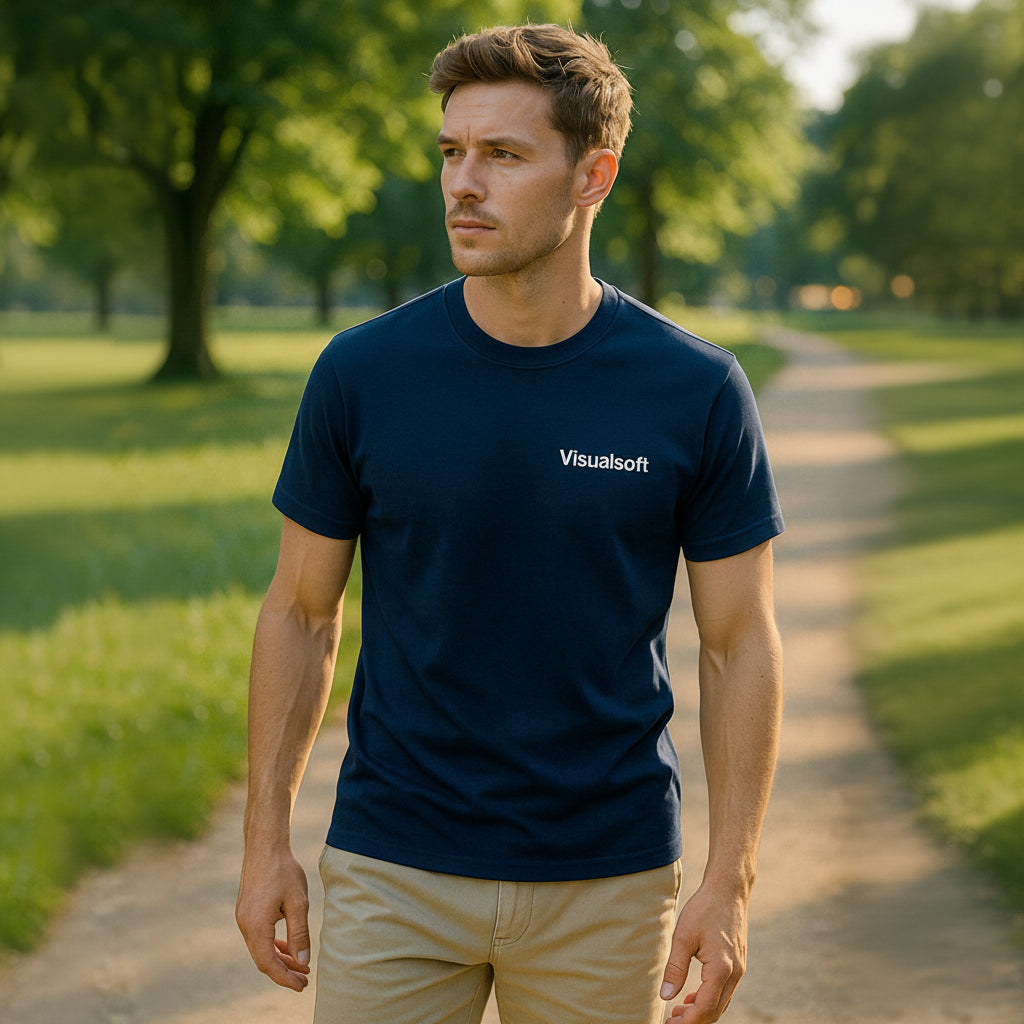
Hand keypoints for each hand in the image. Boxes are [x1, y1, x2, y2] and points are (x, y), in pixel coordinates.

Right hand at [236, 845, 311, 991]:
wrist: (265, 845)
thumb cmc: (283, 870)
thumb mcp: (298, 903)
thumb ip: (299, 934)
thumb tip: (303, 961)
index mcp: (256, 926)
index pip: (268, 963)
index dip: (285, 978)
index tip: (302, 986)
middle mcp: (245, 925)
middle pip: (263, 959)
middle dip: (284, 971)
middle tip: (305, 978)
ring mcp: (244, 918)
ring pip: (261, 948)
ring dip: (280, 958)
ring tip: (301, 965)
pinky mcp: (247, 911)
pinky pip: (259, 936)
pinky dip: (273, 944)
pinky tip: (288, 947)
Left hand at [659, 881, 747, 1022]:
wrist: (728, 890)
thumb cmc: (704, 909)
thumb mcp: (683, 936)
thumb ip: (675, 968)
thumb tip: (666, 996)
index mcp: (721, 968)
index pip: (705, 1008)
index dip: (687, 1021)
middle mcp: (735, 973)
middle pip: (715, 1011)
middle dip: (694, 1021)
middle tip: (671, 1020)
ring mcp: (739, 969)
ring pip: (722, 1003)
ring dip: (702, 1011)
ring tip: (678, 1011)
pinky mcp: (738, 964)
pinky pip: (725, 991)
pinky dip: (710, 999)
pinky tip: (693, 996)